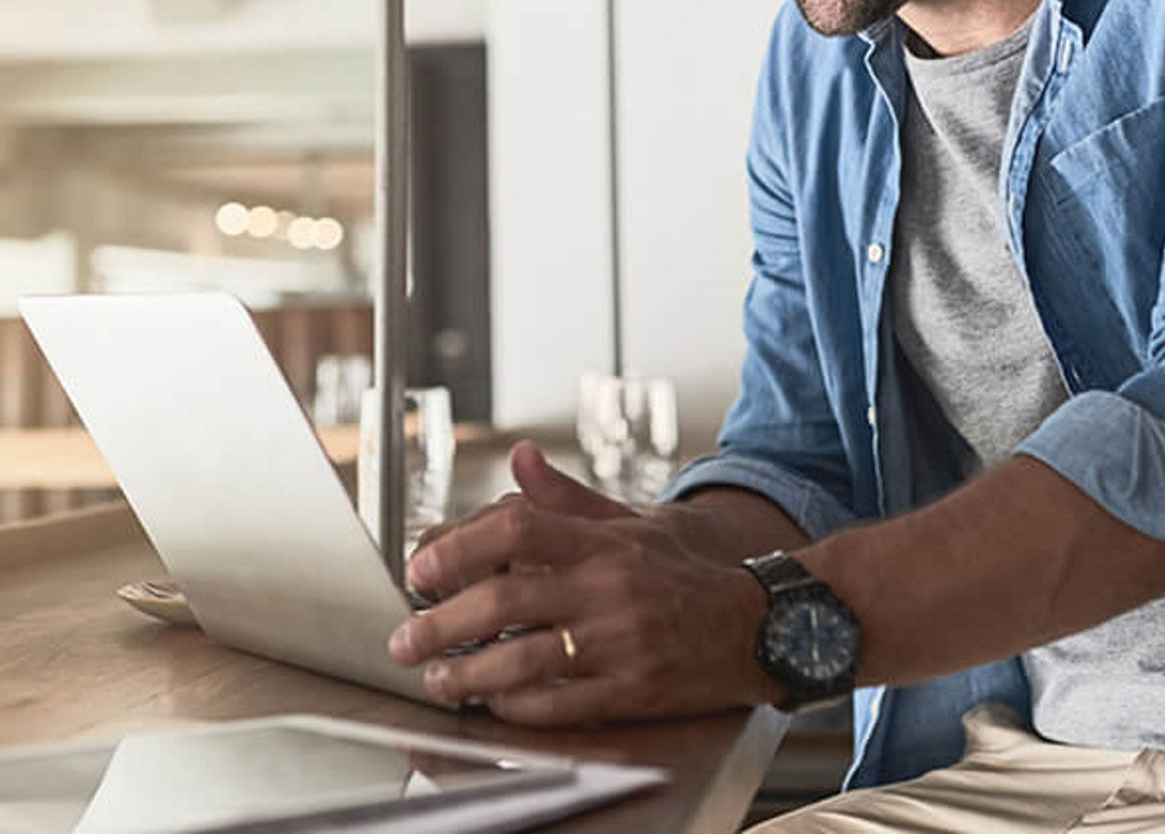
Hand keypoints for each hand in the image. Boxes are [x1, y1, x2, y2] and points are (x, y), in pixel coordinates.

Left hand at [387, 440, 771, 724]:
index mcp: (602, 543)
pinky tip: (491, 701)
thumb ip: (566, 499)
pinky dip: (513, 706)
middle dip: (440, 623)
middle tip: (405, 637)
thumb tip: (519, 459)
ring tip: (437, 678)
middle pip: (503, 602)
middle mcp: (606, 590)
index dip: (457, 547)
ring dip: (465, 674)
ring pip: (521, 662)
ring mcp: (617, 645)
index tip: (420, 568)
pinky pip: (557, 705)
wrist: (759, 624)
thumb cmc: (685, 574)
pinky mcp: (629, 693)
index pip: (516, 530)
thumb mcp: (631, 522)